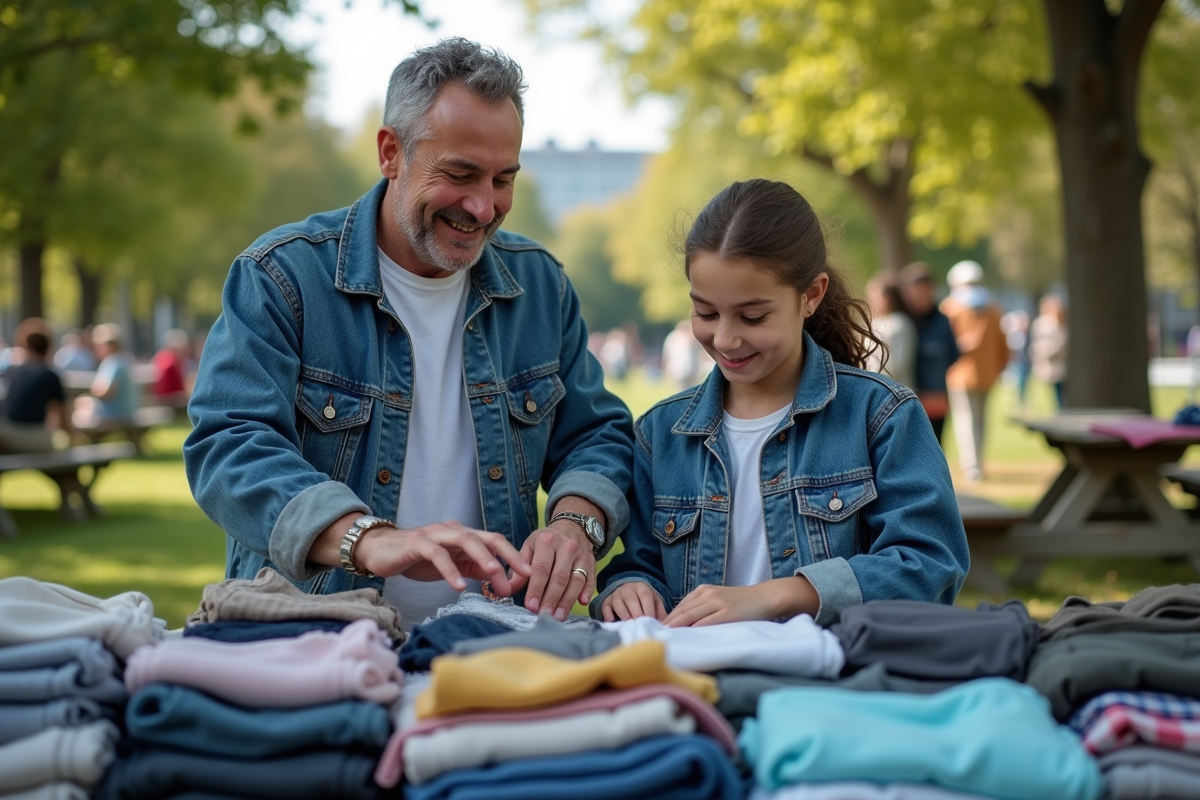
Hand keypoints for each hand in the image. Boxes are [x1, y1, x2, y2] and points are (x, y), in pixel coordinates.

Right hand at [355, 521, 531, 596]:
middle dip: (507, 556)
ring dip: (482, 557)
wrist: (379, 551)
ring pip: (465, 540)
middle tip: (522, 574)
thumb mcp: (453, 565)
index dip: (513, 556)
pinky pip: (437, 555)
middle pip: (487, 538)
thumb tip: (503, 581)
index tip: (529, 574)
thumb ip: (475, 569)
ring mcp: (436, 535)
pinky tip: (458, 586)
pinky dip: (450, 570)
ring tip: (495, 574)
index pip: (495, 542)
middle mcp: (453, 530)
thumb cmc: (417, 558)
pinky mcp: (417, 544)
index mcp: (464, 536)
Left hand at [510, 520, 595, 620]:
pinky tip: (582, 603)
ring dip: (567, 601)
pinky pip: (590, 579)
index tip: (531, 606)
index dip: (536, 589)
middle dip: (551, 599)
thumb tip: (508, 589)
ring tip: (558, 617)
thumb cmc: (546, 542)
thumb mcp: (529, 547)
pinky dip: (587, 591)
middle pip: (559, 577)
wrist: (572, 528)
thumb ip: (518, 569)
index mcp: (547, 542)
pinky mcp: (592, 563)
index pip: (541, 568)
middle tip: (544, 615)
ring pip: (575, 581)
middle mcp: (566, 547)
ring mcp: (581, 555)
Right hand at [600, 581, 665, 621]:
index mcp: (642, 587)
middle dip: (636, 613)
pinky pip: (605, 606)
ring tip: (628, 625)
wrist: (630, 590)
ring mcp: (616, 594)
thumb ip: (660, 612)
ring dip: (623, 614)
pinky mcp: (607, 600)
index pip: (645, 595)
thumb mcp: (655, 601)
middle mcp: (628, 588)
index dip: (648, 608)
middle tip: (640, 625)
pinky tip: (611, 622)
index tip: (651, 621)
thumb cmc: (645, 600)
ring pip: (618, 602)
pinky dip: (607, 614)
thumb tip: (662, 624)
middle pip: (631, 599)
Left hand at [662, 577, 817, 626]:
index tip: (655, 631)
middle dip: (666, 626)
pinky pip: (706, 623)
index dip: (667, 620)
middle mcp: (707, 594)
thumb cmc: (741, 602)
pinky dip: (693, 631)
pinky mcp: (727, 613)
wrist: (765, 597)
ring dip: (676, 629)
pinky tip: (686, 638)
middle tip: (653, 638)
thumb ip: (702, 608)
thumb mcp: (718, 599)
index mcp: (703, 590)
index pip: (679, 607)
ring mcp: (717, 603)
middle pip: (681, 612)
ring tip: (664, 640)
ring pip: (690, 617)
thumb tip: (683, 625)